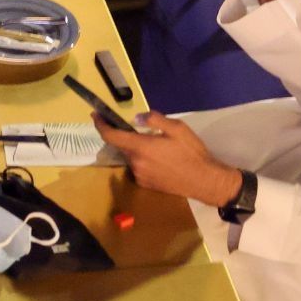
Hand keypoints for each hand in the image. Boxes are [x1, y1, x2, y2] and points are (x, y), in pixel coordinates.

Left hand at [101, 112, 243, 208]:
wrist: (205, 181)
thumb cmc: (191, 152)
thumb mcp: (177, 128)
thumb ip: (155, 120)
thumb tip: (137, 118)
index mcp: (141, 147)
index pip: (111, 136)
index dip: (100, 125)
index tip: (95, 116)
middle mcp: (136, 163)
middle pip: (122, 146)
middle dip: (127, 137)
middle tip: (143, 131)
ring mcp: (140, 175)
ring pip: (131, 157)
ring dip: (137, 150)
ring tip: (158, 147)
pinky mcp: (146, 184)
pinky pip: (138, 168)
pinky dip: (143, 161)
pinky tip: (160, 160)